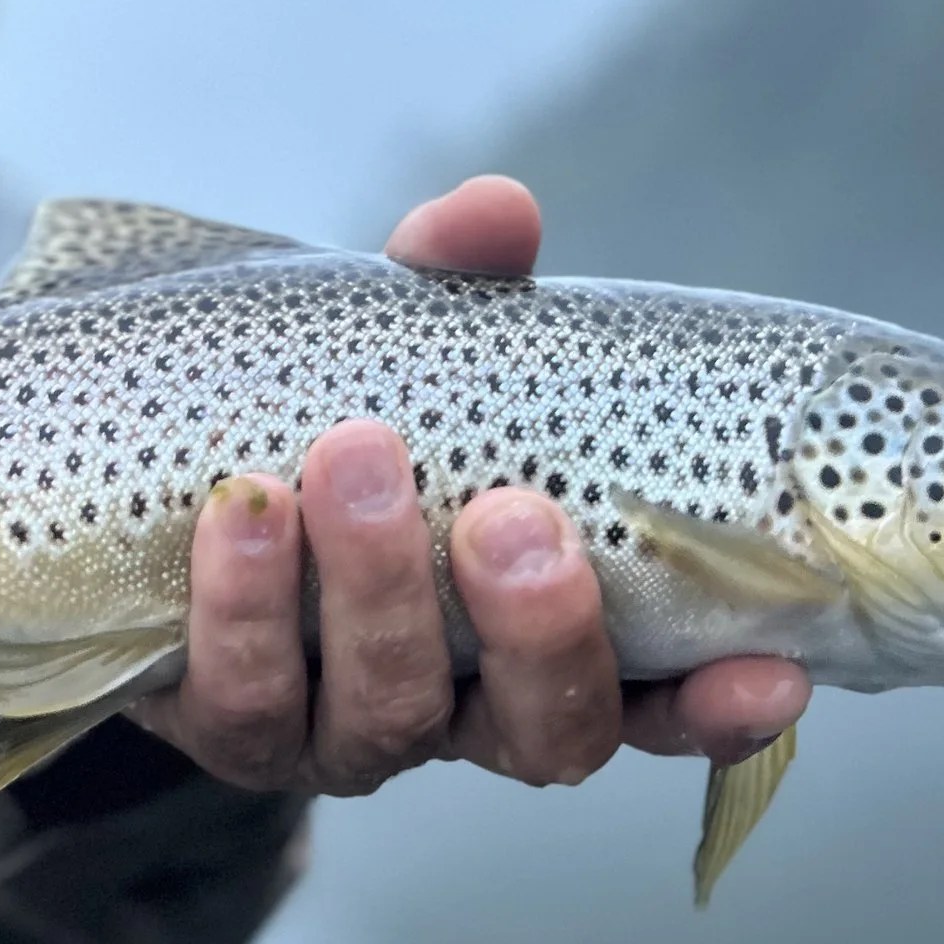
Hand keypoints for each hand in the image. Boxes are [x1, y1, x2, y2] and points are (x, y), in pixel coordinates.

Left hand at [133, 174, 813, 794]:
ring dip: (379, 592)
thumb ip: (457, 289)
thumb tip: (498, 212)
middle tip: (506, 514)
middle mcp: (471, 707)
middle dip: (533, 626)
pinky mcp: (237, 729)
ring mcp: (353, 731)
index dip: (718, 707)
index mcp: (551, 633)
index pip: (664, 700)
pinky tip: (239, 514)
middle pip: (541, 726)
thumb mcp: (406, 347)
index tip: (772, 674)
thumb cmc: (342, 415)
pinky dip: (245, 607)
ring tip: (351, 463)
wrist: (172, 476)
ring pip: (390, 716)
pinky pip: (246, 705)